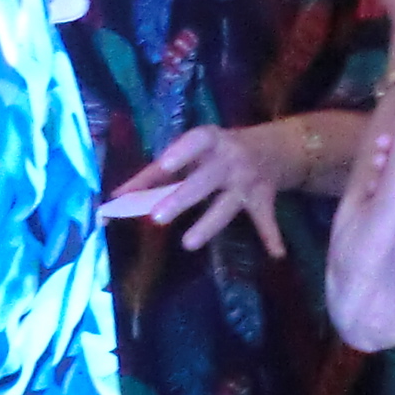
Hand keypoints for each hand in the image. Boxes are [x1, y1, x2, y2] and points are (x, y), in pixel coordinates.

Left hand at [109, 125, 293, 255]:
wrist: (276, 147)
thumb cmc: (219, 150)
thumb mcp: (193, 152)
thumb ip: (156, 173)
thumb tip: (117, 195)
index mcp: (212, 140)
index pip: (196, 142)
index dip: (181, 152)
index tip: (164, 165)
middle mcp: (231, 159)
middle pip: (204, 181)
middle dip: (182, 199)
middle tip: (156, 218)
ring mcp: (248, 180)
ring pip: (227, 205)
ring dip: (209, 224)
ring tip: (188, 244)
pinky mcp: (264, 198)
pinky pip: (266, 219)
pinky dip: (272, 236)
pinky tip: (277, 254)